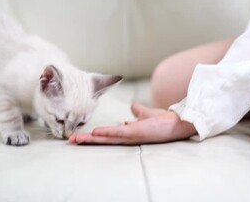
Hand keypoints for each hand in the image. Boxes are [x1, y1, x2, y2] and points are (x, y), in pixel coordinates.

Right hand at [68, 102, 196, 144]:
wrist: (177, 123)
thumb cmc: (164, 121)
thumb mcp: (147, 114)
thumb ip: (139, 111)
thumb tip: (132, 107)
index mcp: (128, 133)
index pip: (108, 136)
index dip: (94, 136)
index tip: (81, 136)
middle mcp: (128, 137)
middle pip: (104, 140)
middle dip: (87, 141)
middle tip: (72, 141)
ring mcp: (131, 136)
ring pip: (107, 138)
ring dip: (92, 139)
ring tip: (77, 139)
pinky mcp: (136, 132)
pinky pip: (118, 133)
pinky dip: (107, 133)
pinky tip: (95, 132)